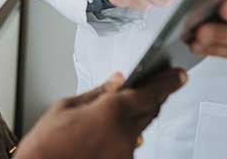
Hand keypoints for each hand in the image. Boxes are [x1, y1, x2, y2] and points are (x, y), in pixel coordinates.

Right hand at [14, 69, 185, 158]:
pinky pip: (131, 143)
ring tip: (127, 106)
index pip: (150, 94)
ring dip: (140, 114)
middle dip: (156, 96)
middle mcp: (123, 134)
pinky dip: (127, 132)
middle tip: (159, 84)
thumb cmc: (47, 142)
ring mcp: (124, 152)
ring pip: (141, 127)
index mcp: (110, 112)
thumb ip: (99, 92)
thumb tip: (118, 80)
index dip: (168, 83)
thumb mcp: (68, 106)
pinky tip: (113, 128)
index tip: (179, 76)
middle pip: (151, 110)